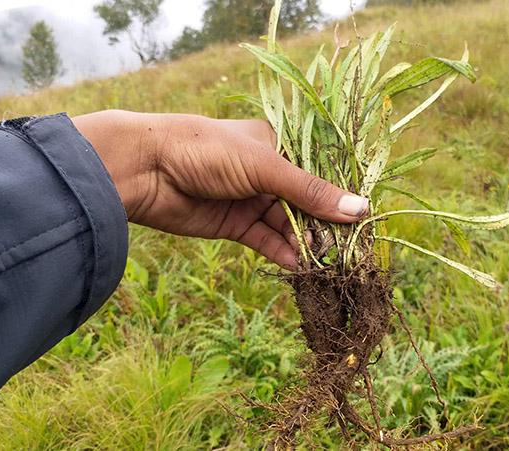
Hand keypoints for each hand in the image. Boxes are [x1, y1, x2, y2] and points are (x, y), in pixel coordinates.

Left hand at [72, 110, 368, 268]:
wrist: (144, 169)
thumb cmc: (206, 150)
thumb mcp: (264, 166)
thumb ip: (310, 192)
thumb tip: (360, 210)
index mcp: (278, 144)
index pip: (320, 172)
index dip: (341, 196)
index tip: (364, 220)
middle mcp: (268, 172)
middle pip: (306, 203)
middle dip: (325, 226)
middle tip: (348, 251)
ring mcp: (251, 200)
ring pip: (288, 225)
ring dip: (305, 244)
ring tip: (326, 264)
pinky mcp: (235, 225)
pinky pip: (266, 241)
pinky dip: (281, 253)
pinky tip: (298, 266)